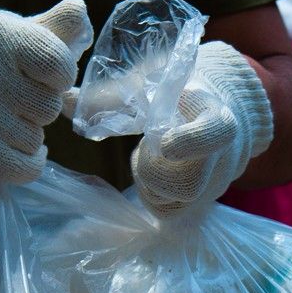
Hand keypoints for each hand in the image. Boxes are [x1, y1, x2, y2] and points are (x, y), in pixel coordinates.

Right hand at [0, 0, 92, 182]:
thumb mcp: (7, 35)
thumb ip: (49, 28)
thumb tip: (80, 12)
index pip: (59, 65)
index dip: (59, 78)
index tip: (41, 78)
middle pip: (50, 107)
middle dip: (38, 109)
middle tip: (10, 101)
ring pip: (37, 139)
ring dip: (26, 136)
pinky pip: (26, 168)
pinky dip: (28, 164)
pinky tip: (13, 151)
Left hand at [130, 41, 272, 217]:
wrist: (225, 103)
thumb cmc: (183, 87)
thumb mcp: (155, 81)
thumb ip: (113, 95)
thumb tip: (65, 101)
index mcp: (217, 113)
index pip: (214, 132)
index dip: (191, 141)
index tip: (164, 141)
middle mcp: (223, 154)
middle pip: (187, 183)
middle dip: (151, 171)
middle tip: (146, 147)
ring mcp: (216, 182)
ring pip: (176, 202)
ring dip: (149, 184)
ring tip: (150, 156)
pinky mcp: (205, 198)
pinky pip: (172, 211)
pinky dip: (153, 196)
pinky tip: (152, 172)